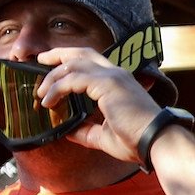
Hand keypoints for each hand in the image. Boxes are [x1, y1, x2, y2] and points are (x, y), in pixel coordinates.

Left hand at [35, 47, 159, 162]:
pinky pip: (73, 79)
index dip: (70, 62)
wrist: (154, 141)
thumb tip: (68, 130)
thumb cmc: (136, 140)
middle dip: (58, 54)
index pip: (91, 62)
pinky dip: (57, 88)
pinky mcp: (107, 84)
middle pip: (82, 53)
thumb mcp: (105, 135)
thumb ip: (86, 130)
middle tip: (40, 60)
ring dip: (53, 76)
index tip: (52, 68)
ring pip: (74, 64)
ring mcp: (112, 77)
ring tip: (41, 92)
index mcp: (118, 82)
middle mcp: (116, 74)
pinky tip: (49, 101)